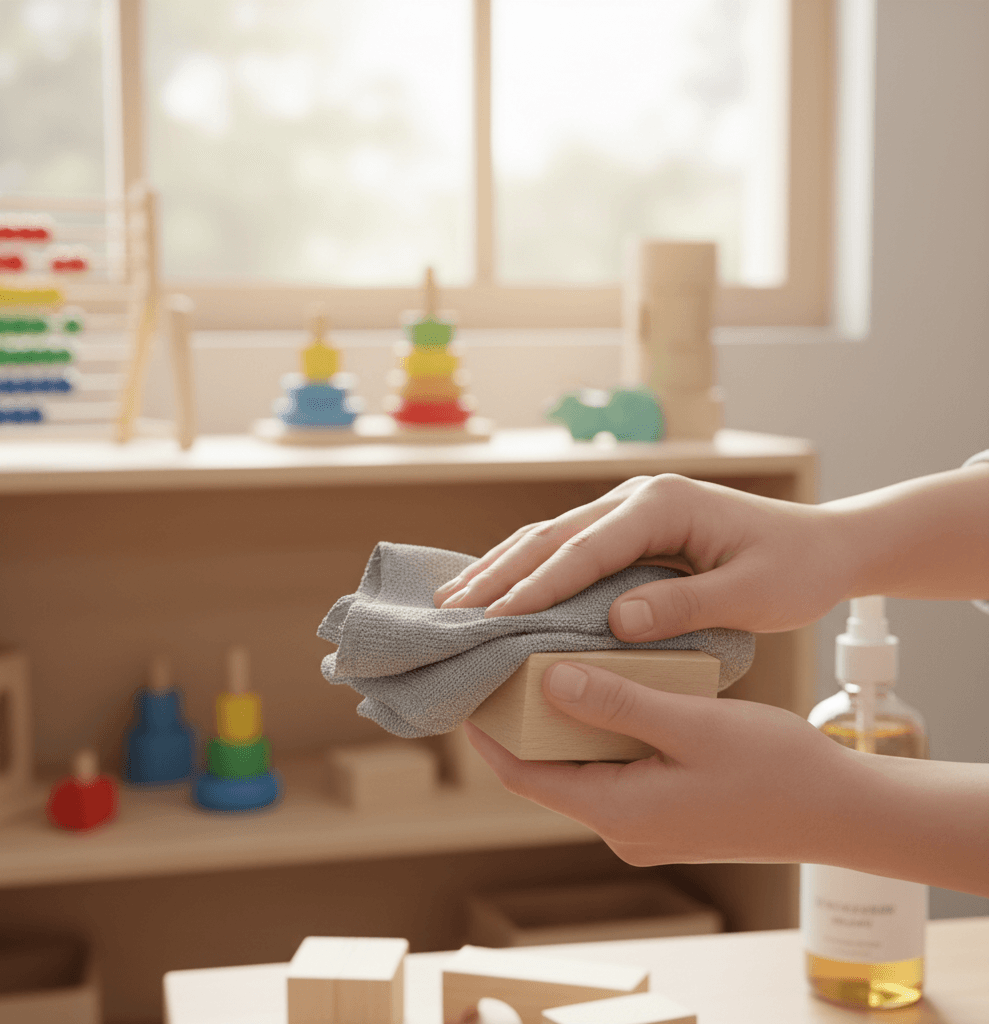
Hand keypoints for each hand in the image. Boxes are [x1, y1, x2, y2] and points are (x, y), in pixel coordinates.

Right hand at [435, 474, 850, 638]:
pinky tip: (498, 586)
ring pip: (549, 535)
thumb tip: (616, 621)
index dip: (538, 587)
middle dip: (499, 574)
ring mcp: (629, 507)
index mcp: (664, 504)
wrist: (823, 545)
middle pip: (552, 534)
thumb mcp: (752, 594)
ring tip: (454, 599)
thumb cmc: (794, 570)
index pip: (587, 549)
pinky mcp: (628, 526)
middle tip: (451, 613)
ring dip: (501, 567)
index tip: (496, 621)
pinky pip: (566, 545)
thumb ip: (685, 606)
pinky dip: (527, 566)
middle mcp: (637, 496)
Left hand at [464, 661, 855, 865]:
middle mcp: (623, 829)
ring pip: (584, 770)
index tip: (468, 693)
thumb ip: (617, 703)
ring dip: (567, 727)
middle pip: (550, 773)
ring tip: (552, 669)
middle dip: (525, 725)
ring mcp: (646, 827)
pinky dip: (602, 737)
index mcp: (619, 812)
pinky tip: (608, 694)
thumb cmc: (773, 768)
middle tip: (508, 667)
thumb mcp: (690, 724)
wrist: (840, 811)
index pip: (525, 777)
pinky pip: (616, 773)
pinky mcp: (667, 815)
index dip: (489, 737)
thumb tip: (547, 681)